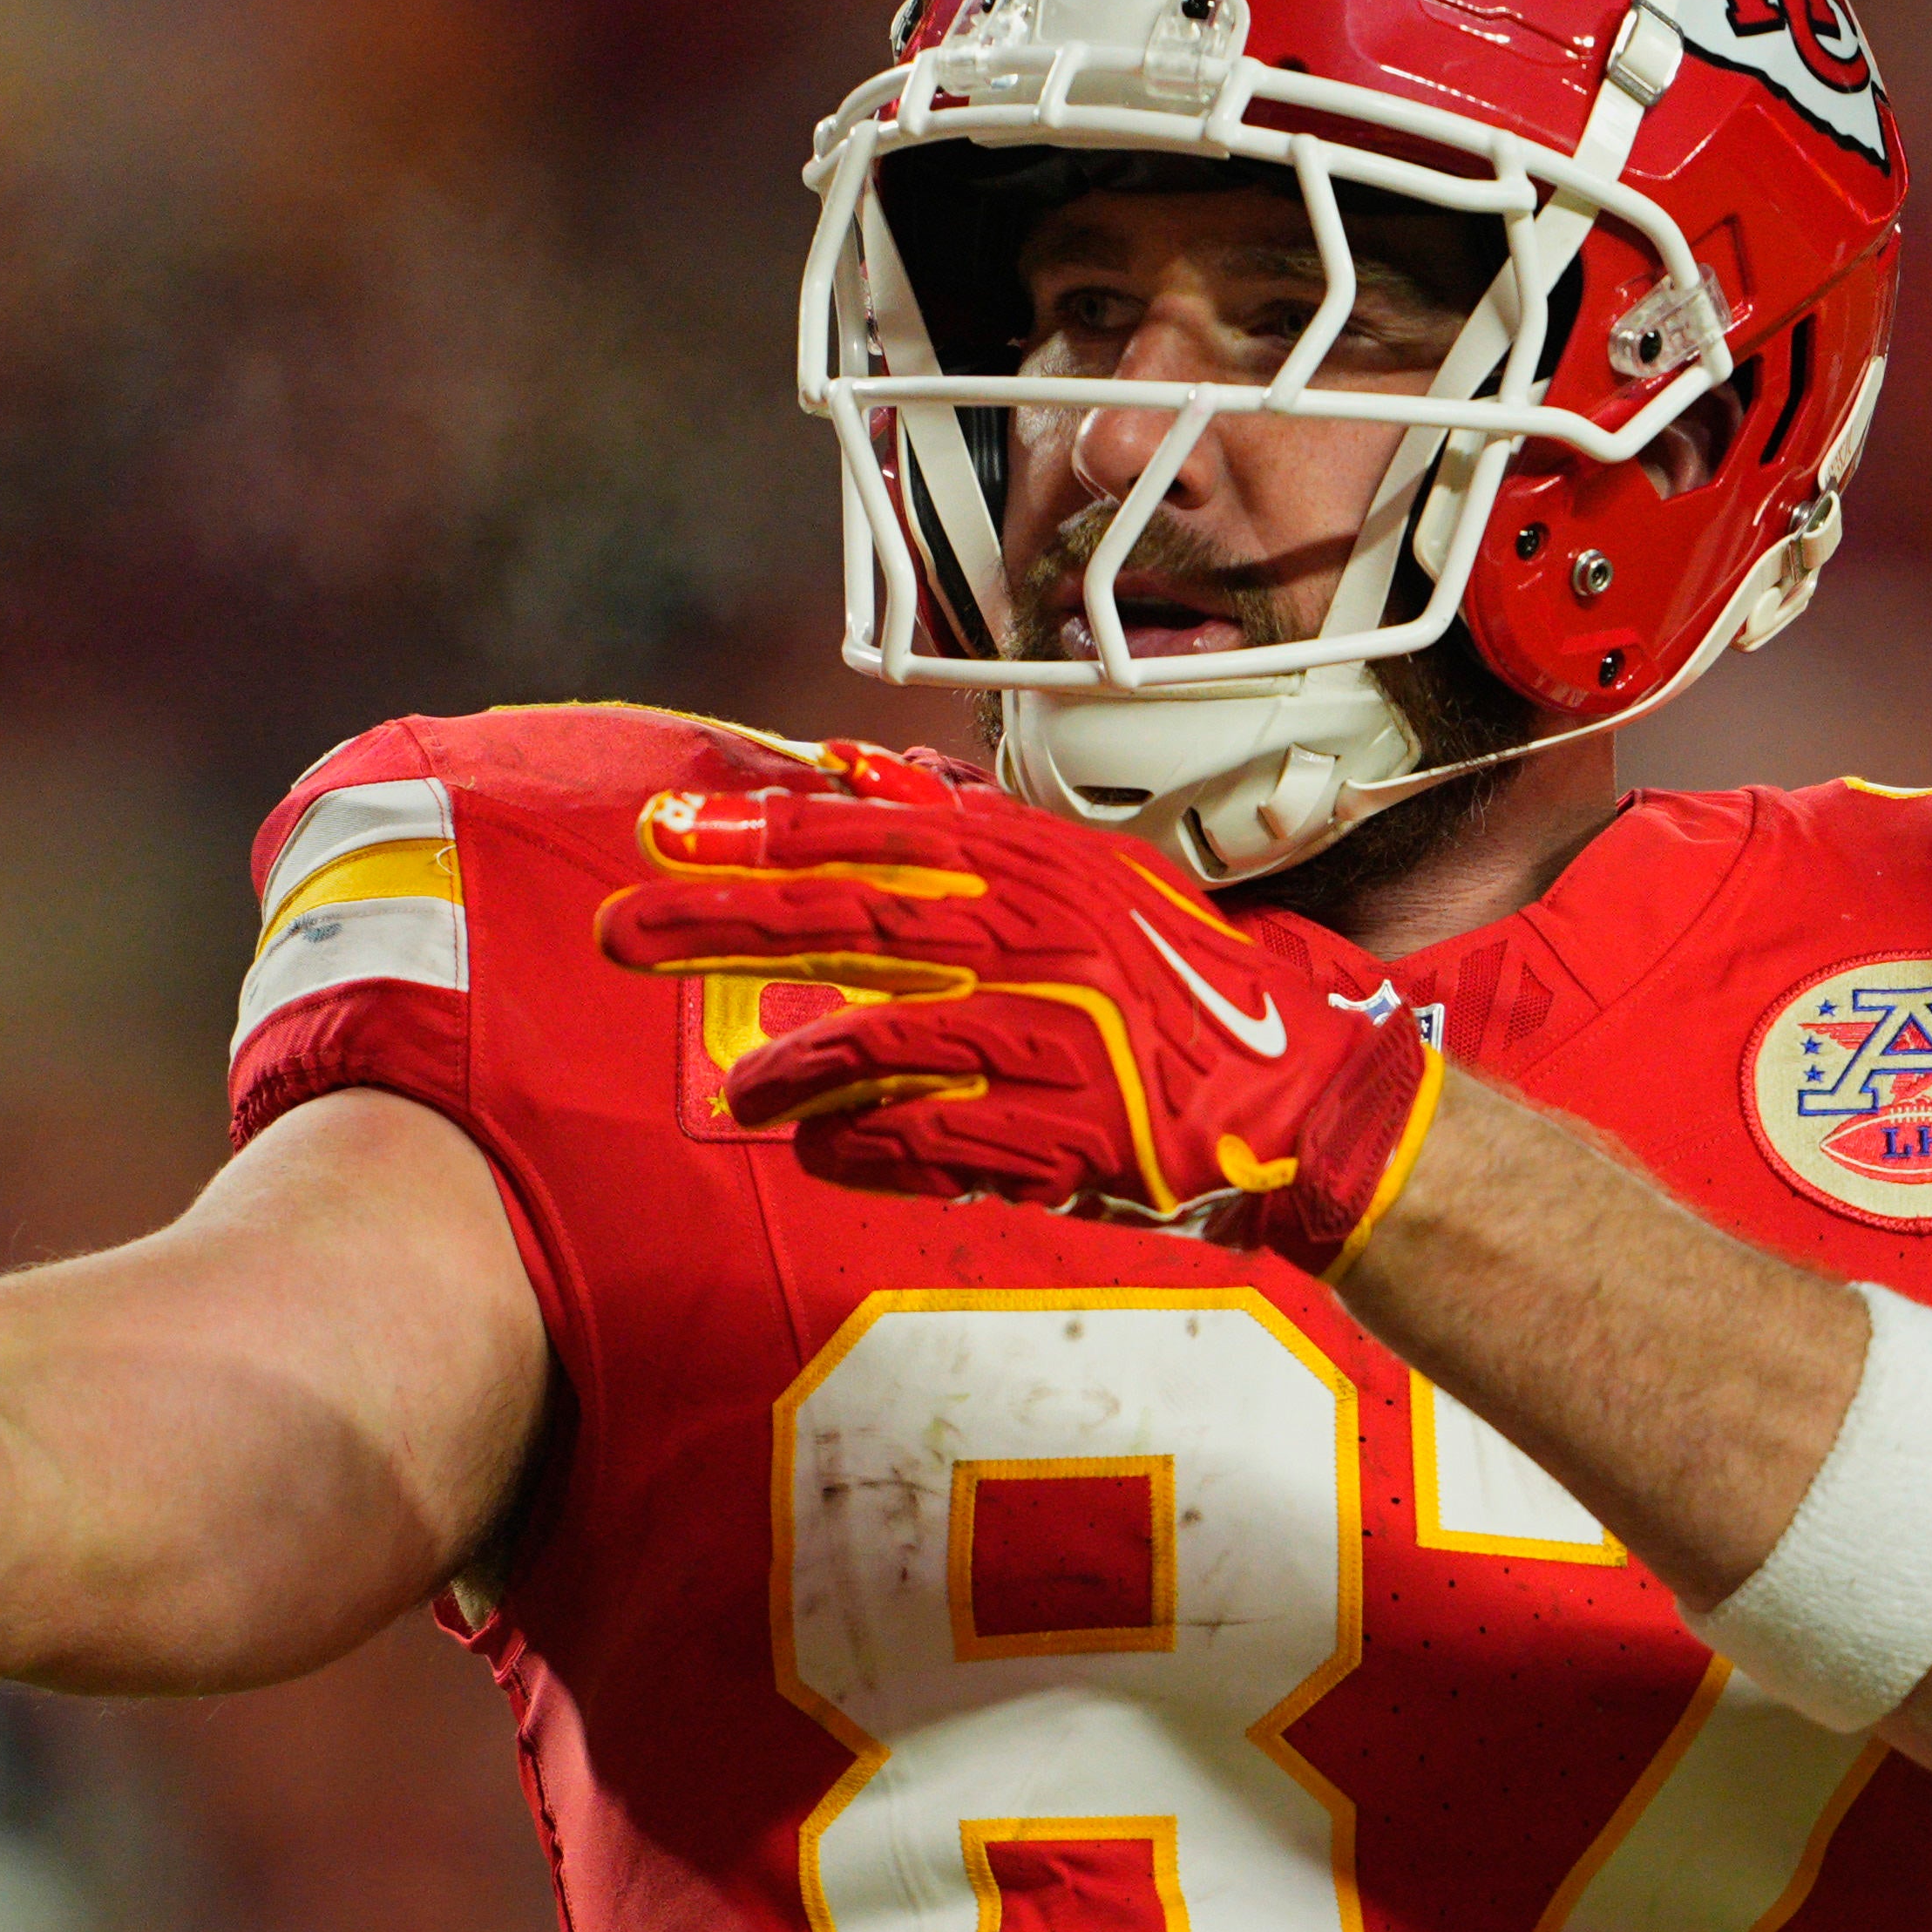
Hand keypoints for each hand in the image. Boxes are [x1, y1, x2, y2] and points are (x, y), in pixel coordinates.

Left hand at [600, 768, 1444, 1271]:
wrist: (1305, 1095)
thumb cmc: (1186, 985)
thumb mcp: (1093, 878)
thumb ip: (976, 833)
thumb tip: (855, 775)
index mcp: (1047, 866)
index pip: (880, 836)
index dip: (763, 832)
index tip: (665, 830)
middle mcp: (1046, 939)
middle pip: (855, 925)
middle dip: (725, 928)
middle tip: (625, 934)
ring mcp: (1059, 1038)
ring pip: (885, 1045)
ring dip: (795, 1073)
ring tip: (742, 1092)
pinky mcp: (1073, 1132)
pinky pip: (939, 1144)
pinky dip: (869, 1151)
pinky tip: (821, 1156)